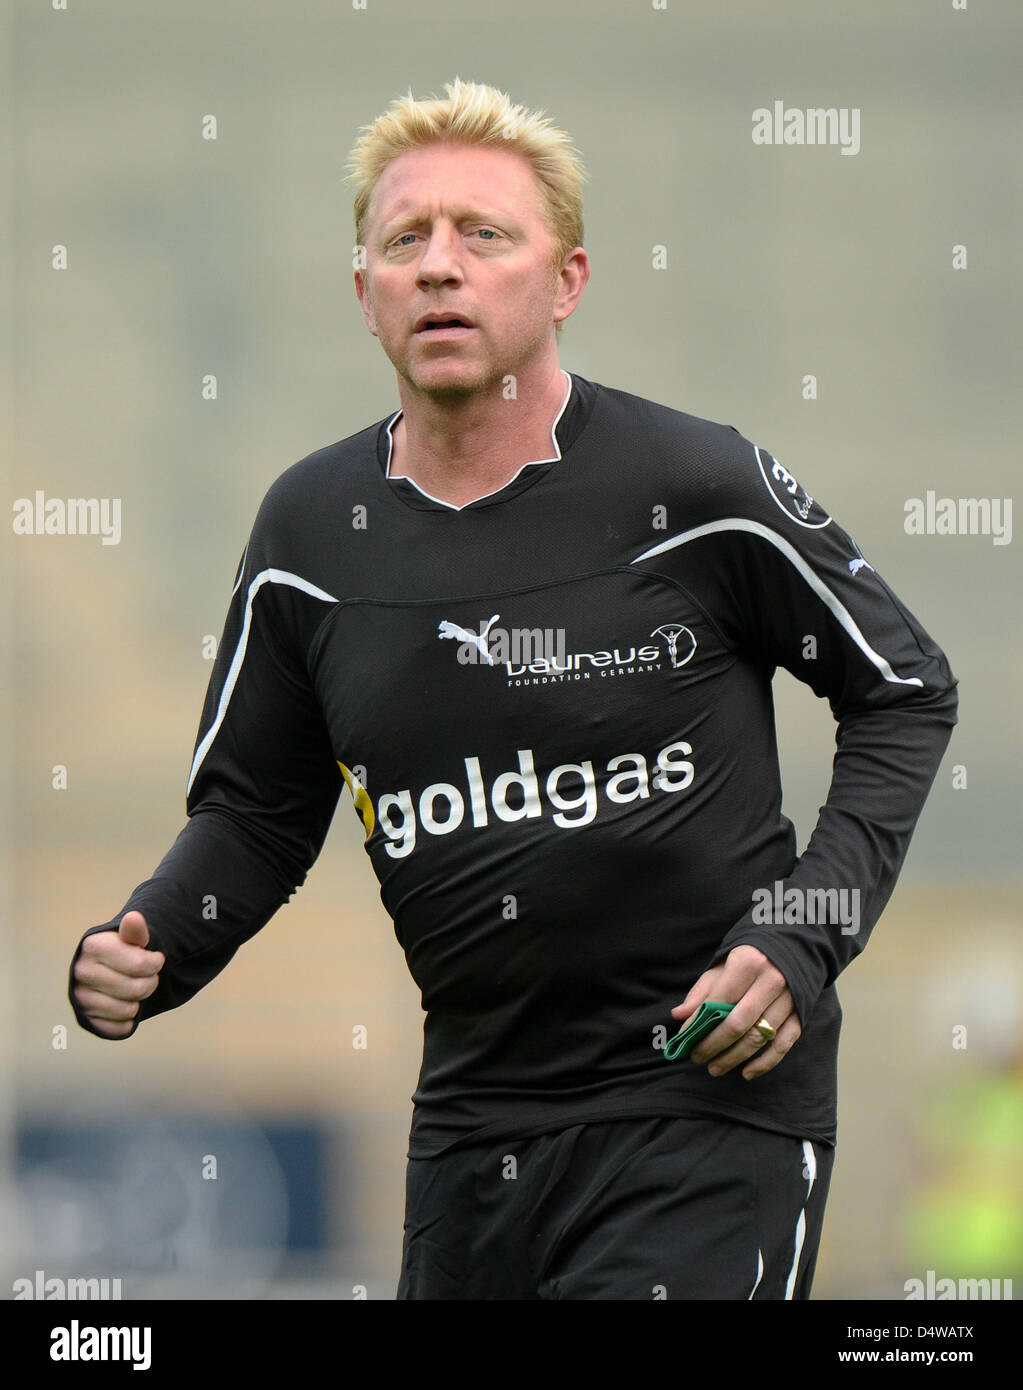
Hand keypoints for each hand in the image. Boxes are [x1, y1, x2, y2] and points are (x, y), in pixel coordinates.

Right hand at [72, 911, 165, 1038]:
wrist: (109, 968)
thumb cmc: (126, 950)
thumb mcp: (132, 938)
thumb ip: (135, 931)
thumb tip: (134, 918)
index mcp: (93, 946)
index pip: (140, 965)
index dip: (155, 963)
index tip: (156, 959)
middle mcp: (81, 971)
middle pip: (136, 989)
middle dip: (150, 983)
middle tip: (148, 976)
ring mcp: (81, 996)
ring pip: (128, 1010)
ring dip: (140, 1001)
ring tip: (135, 989)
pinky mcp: (86, 1019)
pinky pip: (119, 1028)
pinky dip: (129, 1020)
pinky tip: (125, 1005)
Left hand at [670, 944, 800, 1079]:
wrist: (794, 948)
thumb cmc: (752, 958)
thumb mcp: (725, 964)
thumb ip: (703, 990)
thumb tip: (679, 1015)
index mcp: (749, 963)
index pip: (719, 1000)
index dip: (700, 1022)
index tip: (685, 1037)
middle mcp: (771, 981)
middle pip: (738, 1024)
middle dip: (714, 1045)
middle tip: (697, 1058)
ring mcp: (789, 1000)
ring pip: (758, 1037)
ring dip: (734, 1057)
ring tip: (715, 1067)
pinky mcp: (801, 1015)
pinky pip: (783, 1045)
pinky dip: (765, 1063)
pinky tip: (747, 1073)